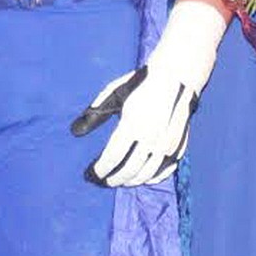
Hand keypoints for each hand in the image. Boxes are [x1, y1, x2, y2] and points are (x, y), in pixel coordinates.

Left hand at [71, 1, 225, 186]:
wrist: (176, 74)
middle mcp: (151, 137)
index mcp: (133, 123)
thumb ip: (95, 113)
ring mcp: (167, 143)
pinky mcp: (180, 144)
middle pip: (130, 170)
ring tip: (121, 181)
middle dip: (114, 179)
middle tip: (103, 182)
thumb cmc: (141, 83)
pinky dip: (154, 177)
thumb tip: (75, 131)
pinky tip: (144, 178)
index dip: (100, 170)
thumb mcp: (114, 93)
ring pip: (147, 173)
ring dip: (132, 181)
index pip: (112, 157)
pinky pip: (166, 169)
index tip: (90, 175)